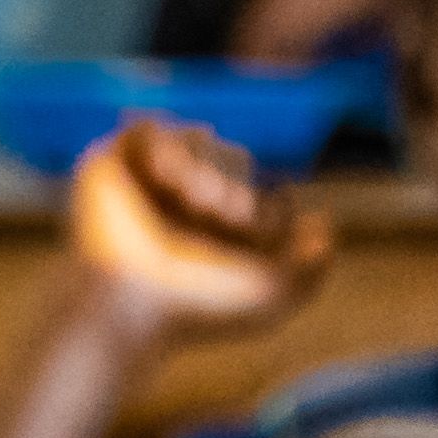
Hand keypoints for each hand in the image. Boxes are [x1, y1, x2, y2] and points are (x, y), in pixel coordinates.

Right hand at [64, 118, 336, 331]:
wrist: (136, 304)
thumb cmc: (201, 309)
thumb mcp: (274, 297)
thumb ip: (312, 270)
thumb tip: (325, 224)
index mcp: (223, 235)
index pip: (264, 191)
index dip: (268, 205)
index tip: (251, 227)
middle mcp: (187, 207)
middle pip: (234, 158)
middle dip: (235, 181)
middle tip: (222, 212)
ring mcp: (149, 185)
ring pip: (197, 138)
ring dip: (204, 164)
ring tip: (196, 199)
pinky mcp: (112, 168)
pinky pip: (148, 129)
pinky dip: (166, 148)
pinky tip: (167, 178)